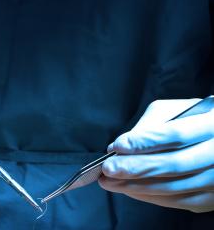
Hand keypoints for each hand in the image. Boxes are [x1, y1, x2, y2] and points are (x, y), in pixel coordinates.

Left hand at [99, 98, 213, 212]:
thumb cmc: (193, 119)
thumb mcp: (175, 110)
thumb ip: (149, 125)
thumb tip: (120, 147)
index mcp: (212, 123)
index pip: (176, 134)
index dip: (145, 142)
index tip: (118, 146)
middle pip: (174, 164)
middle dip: (136, 168)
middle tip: (108, 169)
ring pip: (174, 186)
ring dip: (137, 186)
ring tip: (111, 182)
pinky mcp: (213, 198)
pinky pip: (179, 201)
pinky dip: (150, 196)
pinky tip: (129, 190)